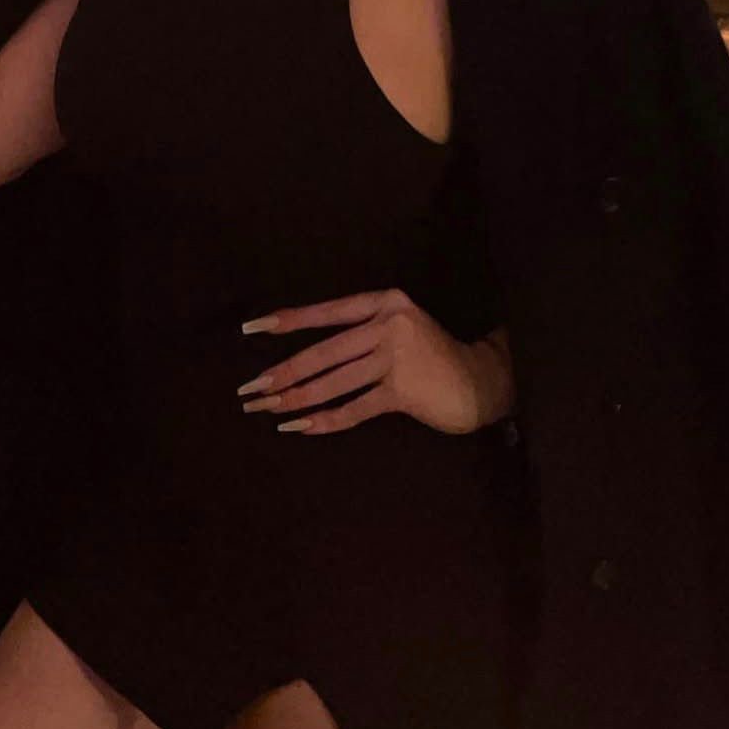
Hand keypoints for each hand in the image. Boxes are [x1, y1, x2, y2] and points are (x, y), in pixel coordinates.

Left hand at [237, 288, 513, 437]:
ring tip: (268, 409)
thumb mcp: (398, 328)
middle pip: (324, 352)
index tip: (253, 328)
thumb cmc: (429, 356)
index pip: (327, 312)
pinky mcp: (403, 390)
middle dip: (283, 372)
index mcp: (385, 301)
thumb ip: (361, 332)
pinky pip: (354, 409)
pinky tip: (300, 426)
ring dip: (296, 399)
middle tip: (252, 388)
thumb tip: (304, 354)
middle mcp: (390, 323)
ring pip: (333, 382)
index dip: (288, 320)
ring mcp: (397, 356)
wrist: (477, 381)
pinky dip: (325, 420)